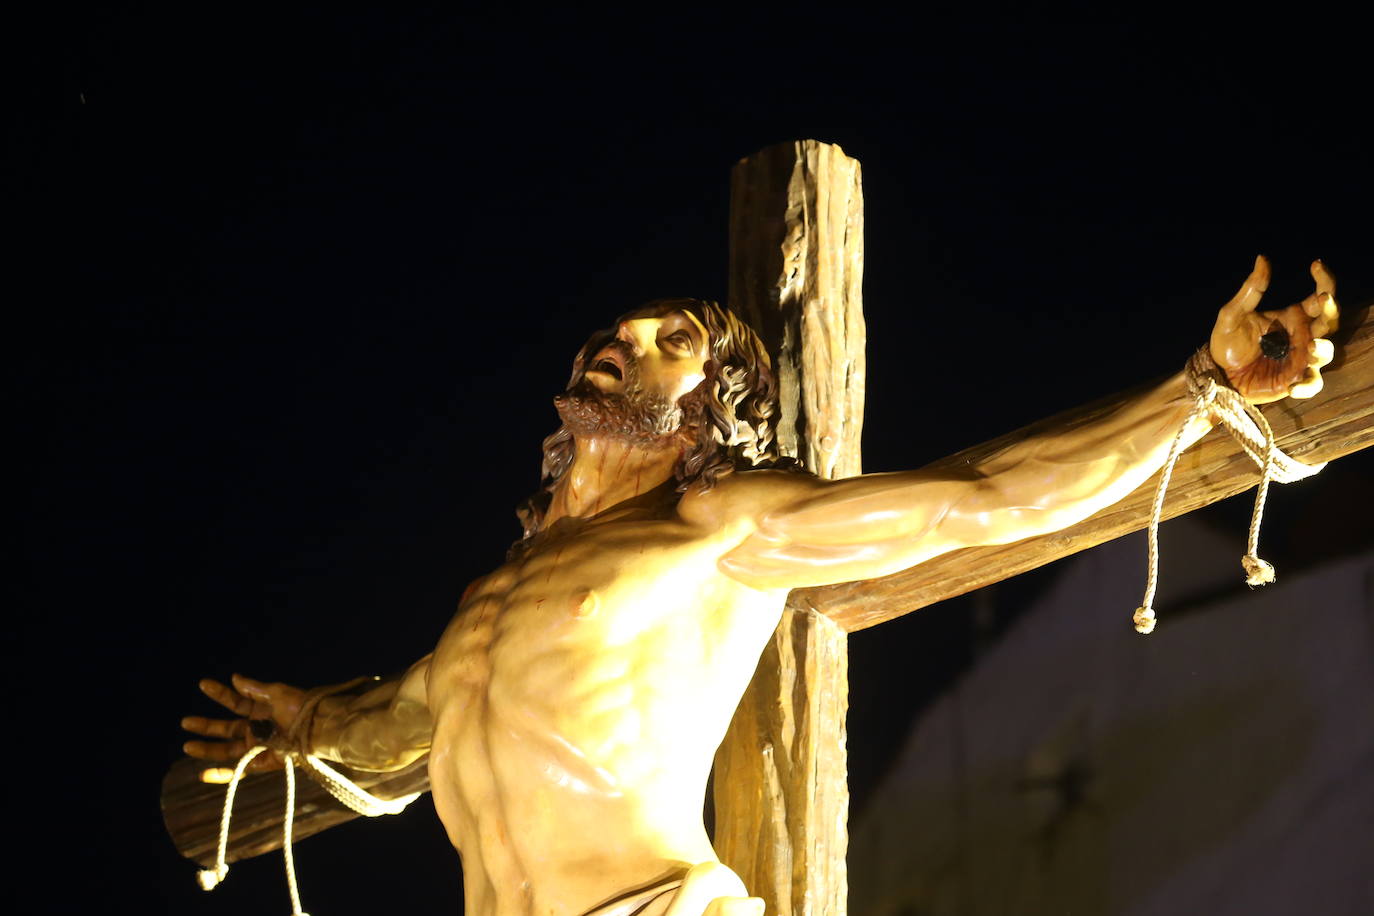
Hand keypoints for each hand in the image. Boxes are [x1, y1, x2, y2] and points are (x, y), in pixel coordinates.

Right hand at [181, 674, 305, 781]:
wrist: (317, 727)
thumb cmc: (300, 707)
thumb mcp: (276, 692)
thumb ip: (253, 689)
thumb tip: (234, 677)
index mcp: (260, 710)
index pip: (234, 702)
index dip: (219, 694)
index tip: (203, 684)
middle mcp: (257, 728)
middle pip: (226, 728)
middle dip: (205, 725)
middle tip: (185, 721)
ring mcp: (258, 746)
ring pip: (226, 749)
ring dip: (207, 748)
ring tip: (187, 745)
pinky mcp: (262, 762)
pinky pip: (239, 770)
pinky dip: (221, 774)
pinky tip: (203, 774)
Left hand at [1209, 256, 1338, 403]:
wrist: (1217, 375)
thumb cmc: (1227, 344)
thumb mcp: (1232, 315)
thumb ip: (1250, 290)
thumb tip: (1262, 258)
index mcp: (1292, 317)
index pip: (1319, 297)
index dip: (1325, 280)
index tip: (1315, 265)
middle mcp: (1301, 336)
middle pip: (1330, 320)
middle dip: (1331, 310)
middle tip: (1322, 300)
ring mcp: (1300, 358)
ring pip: (1326, 352)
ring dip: (1323, 349)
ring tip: (1311, 348)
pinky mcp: (1294, 380)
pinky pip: (1312, 383)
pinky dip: (1308, 385)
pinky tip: (1292, 387)